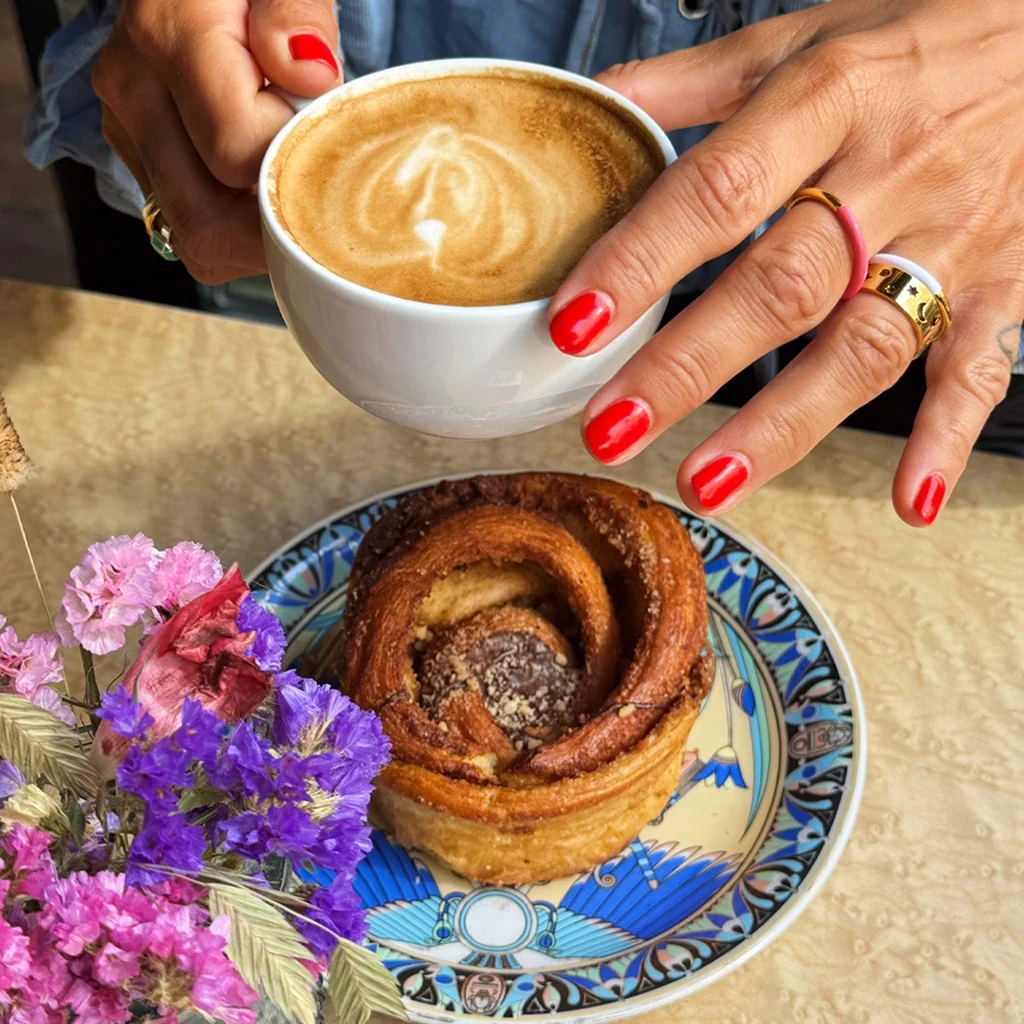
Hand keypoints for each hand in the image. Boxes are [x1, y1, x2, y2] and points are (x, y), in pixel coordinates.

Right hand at [93, 0, 340, 282]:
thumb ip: (298, 15)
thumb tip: (309, 76)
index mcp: (170, 36)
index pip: (236, 152)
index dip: (292, 156)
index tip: (317, 127)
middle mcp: (134, 89)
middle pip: (206, 220)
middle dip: (274, 224)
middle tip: (317, 189)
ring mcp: (128, 130)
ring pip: (196, 240)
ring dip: (256, 237)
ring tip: (290, 186)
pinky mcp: (137, 157)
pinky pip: (190, 230)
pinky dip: (237, 229)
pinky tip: (263, 188)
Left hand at [550, 0, 1023, 525]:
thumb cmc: (920, 37)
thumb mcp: (803, 35)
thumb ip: (694, 79)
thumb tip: (595, 104)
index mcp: (829, 99)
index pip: (718, 190)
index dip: (641, 260)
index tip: (574, 325)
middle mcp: (892, 173)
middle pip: (780, 286)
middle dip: (688, 365)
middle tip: (611, 428)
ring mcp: (955, 236)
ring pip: (863, 344)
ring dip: (783, 424)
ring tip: (706, 482)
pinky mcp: (1009, 280)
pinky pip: (980, 366)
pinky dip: (948, 437)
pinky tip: (909, 501)